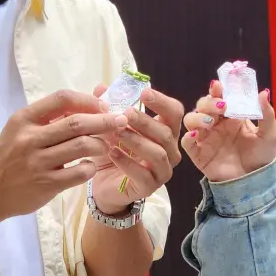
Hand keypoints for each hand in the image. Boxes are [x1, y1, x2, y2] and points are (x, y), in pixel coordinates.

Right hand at [0, 90, 126, 220]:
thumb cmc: (9, 156)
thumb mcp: (21, 129)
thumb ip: (50, 117)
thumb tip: (89, 103)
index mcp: (24, 119)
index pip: (62, 99)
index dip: (88, 100)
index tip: (103, 106)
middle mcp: (30, 138)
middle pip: (77, 122)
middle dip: (104, 121)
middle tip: (121, 121)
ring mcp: (37, 162)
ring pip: (81, 146)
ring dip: (100, 144)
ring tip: (105, 146)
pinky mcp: (45, 184)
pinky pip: (78, 172)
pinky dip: (90, 167)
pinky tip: (91, 166)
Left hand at [90, 86, 184, 215]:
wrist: (103, 185)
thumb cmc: (112, 151)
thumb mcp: (108, 127)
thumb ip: (107, 107)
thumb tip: (100, 87)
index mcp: (165, 131)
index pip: (174, 112)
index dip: (162, 101)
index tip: (143, 93)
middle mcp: (170, 150)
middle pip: (166, 132)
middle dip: (145, 121)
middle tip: (125, 114)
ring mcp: (163, 170)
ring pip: (158, 153)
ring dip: (136, 140)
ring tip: (116, 133)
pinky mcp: (150, 187)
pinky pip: (144, 174)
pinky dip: (127, 162)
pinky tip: (112, 152)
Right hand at [182, 81, 275, 182]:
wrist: (255, 181)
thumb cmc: (262, 156)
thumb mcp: (269, 134)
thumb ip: (267, 114)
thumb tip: (263, 93)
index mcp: (230, 116)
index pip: (219, 97)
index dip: (216, 90)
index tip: (219, 86)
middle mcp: (216, 124)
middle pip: (202, 105)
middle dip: (208, 102)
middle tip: (221, 106)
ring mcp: (206, 138)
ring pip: (191, 120)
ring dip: (198, 117)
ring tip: (211, 122)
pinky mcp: (198, 154)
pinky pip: (186, 142)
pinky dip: (188, 137)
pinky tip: (197, 135)